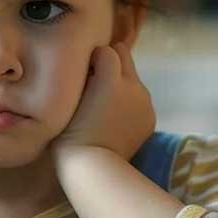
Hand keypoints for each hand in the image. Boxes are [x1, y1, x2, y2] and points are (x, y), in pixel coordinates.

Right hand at [53, 43, 155, 163]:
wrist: (93, 167)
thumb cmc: (70, 133)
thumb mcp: (67, 98)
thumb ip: (81, 73)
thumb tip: (90, 63)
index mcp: (111, 79)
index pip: (106, 50)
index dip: (93, 58)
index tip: (83, 72)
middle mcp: (134, 85)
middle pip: (124, 56)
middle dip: (110, 63)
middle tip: (93, 81)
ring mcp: (145, 102)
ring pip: (132, 78)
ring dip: (120, 83)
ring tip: (103, 104)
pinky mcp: (150, 118)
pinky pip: (139, 99)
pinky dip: (129, 103)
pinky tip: (115, 119)